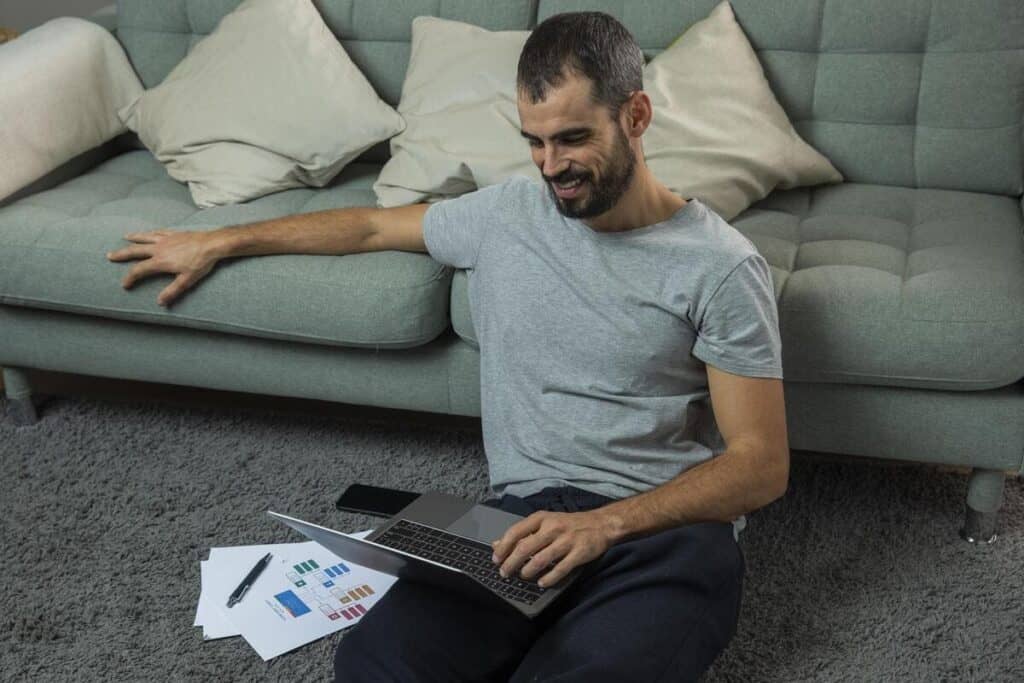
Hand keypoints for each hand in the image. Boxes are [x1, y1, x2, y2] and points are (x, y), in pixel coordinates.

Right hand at [107, 229, 218, 305]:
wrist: (212, 244)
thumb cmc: (201, 263)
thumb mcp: (187, 280)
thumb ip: (172, 291)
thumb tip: (160, 302)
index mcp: (160, 261)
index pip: (139, 270)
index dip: (130, 278)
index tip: (124, 284)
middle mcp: (159, 248)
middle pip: (135, 250)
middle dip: (122, 254)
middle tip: (110, 255)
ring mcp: (166, 239)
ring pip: (145, 237)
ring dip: (134, 238)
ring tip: (125, 237)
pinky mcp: (174, 233)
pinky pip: (158, 232)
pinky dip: (150, 233)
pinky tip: (148, 233)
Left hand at [491, 509, 613, 587]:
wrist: (601, 524)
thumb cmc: (569, 524)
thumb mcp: (545, 522)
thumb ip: (523, 533)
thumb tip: (497, 544)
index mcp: (542, 518)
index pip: (516, 532)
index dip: (503, 547)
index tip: (495, 559)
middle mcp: (553, 528)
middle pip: (525, 547)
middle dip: (511, 563)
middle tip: (505, 573)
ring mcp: (567, 540)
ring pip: (541, 559)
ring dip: (528, 571)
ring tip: (523, 576)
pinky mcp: (579, 553)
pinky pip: (561, 569)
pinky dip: (549, 578)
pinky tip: (541, 583)